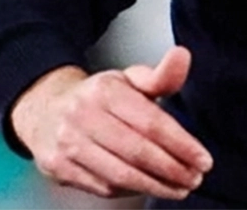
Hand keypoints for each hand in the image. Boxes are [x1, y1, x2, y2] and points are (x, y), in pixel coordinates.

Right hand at [10, 46, 213, 200]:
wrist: (44, 109)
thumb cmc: (97, 98)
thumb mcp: (128, 80)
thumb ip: (160, 75)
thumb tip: (182, 56)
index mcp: (104, 91)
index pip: (151, 122)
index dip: (181, 144)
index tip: (203, 159)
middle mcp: (82, 116)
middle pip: (137, 151)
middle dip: (172, 169)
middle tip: (194, 178)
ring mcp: (68, 144)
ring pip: (120, 174)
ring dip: (155, 185)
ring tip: (178, 187)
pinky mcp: (59, 168)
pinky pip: (103, 187)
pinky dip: (130, 190)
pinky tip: (148, 186)